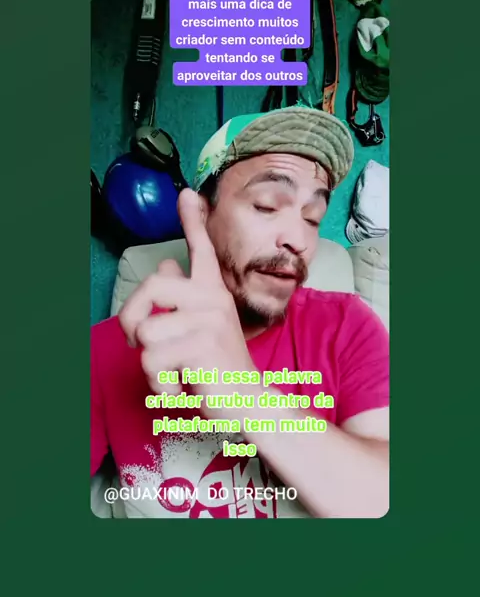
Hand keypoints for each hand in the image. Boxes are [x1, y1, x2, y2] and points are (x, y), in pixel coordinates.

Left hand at [118, 188, 254, 401]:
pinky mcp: (203, 346)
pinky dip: (157, 385)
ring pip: (144, 333)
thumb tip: (165, 266)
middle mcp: (214, 299)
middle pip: (150, 287)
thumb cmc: (219, 366)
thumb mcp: (203, 327)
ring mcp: (210, 320)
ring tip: (175, 372)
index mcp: (213, 292)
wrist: (249, 403)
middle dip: (131, 319)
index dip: (193, 221)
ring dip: (151, 364)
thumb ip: (186, 297)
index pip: (202, 249)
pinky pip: (151, 361)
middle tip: (140, 343)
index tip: (186, 194)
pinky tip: (180, 387)